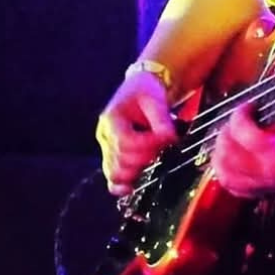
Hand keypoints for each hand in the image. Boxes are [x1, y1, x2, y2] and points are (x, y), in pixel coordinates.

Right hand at [95, 69, 177, 195]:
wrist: (139, 89)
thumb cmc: (145, 91)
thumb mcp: (155, 99)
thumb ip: (162, 120)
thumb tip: (170, 139)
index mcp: (111, 119)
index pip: (126, 142)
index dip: (147, 145)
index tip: (165, 139)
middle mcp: (104, 136)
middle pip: (120, 161)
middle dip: (145, 158)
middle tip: (161, 148)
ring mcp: (106, 149)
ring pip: (114, 174)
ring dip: (137, 171)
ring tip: (153, 159)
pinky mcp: (111, 157)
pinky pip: (111, 179)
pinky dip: (122, 185)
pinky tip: (134, 186)